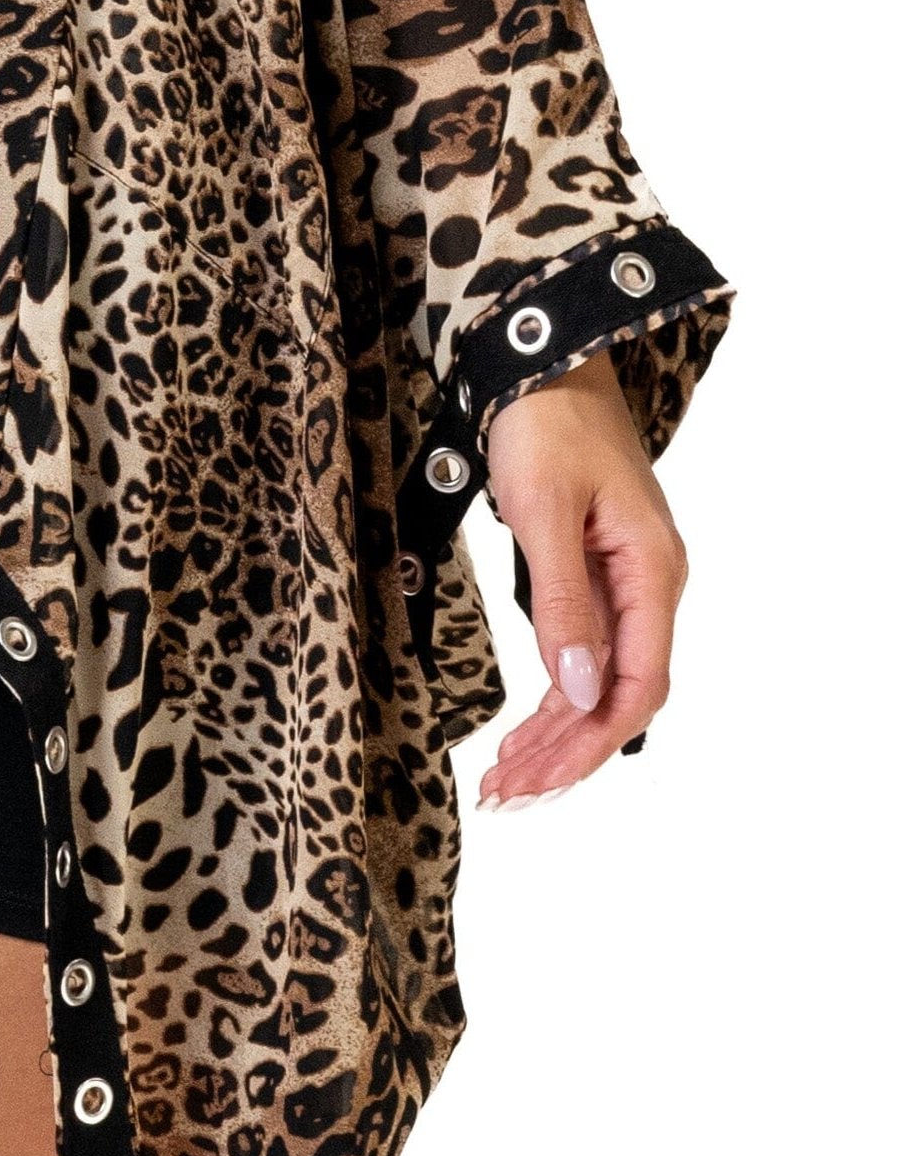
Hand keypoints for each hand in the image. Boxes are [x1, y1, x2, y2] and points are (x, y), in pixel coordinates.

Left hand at [476, 351, 686, 810]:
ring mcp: (622, 582)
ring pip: (598, 681)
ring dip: (555, 733)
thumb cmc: (544, 423)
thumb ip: (561, 601)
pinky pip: (582, 651)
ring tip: (504, 780)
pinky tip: (525, 729)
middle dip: (565, 752)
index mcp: (652, 573)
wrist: (543, 359)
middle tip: (504, 795)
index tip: (536, 781)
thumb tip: (576, 690)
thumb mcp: (544, 511)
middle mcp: (648, 585)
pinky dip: (552, 695)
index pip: (637, 685)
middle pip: (617, 695)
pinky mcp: (592, 573)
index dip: (589, 741)